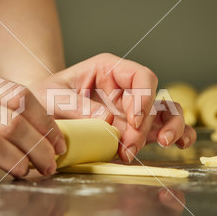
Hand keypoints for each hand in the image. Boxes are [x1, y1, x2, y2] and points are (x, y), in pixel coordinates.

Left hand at [30, 53, 195, 161]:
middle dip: (145, 125)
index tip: (134, 122)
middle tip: (129, 146)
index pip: (139, 76)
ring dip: (170, 128)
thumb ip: (78, 107)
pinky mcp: (133, 128)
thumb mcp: (54, 97)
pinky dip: (175, 135)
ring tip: (162, 143)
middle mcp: (125, 87)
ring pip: (166, 112)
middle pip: (153, 100)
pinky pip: (161, 128)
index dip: (143, 97)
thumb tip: (108, 122)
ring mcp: (131, 108)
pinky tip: (178, 145)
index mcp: (108, 69)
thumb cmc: (45, 96)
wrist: (38, 114)